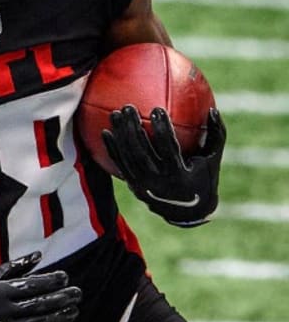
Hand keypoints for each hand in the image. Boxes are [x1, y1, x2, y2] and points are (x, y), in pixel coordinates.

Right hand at [0, 251, 81, 321]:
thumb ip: (15, 266)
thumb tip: (38, 255)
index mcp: (0, 291)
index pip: (33, 286)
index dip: (52, 281)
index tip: (66, 277)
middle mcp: (5, 311)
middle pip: (41, 305)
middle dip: (62, 299)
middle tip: (78, 294)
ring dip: (59, 318)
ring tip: (74, 312)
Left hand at [101, 105, 222, 226]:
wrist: (189, 213)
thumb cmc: (204, 178)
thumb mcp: (213, 159)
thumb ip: (216, 135)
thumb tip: (212, 109)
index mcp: (180, 175)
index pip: (168, 148)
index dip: (162, 129)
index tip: (156, 109)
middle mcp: (159, 182)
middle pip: (141, 152)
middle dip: (133, 128)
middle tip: (128, 107)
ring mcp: (144, 185)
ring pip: (128, 157)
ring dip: (120, 135)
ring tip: (115, 114)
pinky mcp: (134, 187)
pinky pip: (120, 165)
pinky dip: (112, 149)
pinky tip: (105, 132)